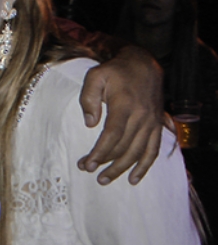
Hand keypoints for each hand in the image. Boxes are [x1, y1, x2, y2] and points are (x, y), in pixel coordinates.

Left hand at [77, 45, 164, 184]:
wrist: (143, 64)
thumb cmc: (114, 71)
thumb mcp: (95, 76)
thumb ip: (88, 98)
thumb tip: (89, 123)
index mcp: (124, 105)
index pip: (112, 135)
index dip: (100, 152)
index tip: (87, 164)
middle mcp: (141, 117)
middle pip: (124, 147)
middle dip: (105, 163)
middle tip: (88, 171)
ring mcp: (151, 123)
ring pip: (138, 153)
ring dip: (122, 169)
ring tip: (104, 180)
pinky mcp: (156, 126)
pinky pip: (153, 150)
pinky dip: (145, 167)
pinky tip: (134, 179)